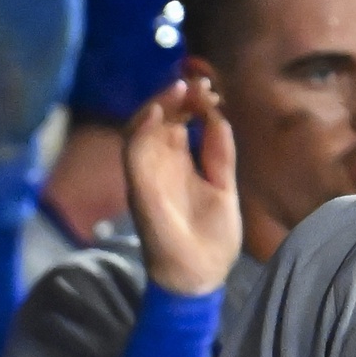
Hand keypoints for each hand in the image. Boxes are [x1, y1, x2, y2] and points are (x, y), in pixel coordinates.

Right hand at [126, 78, 240, 295]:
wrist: (201, 275)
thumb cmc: (211, 236)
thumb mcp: (223, 187)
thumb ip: (219, 153)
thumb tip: (218, 116)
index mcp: (180, 163)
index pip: (177, 120)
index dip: (189, 100)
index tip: (207, 86)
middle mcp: (160, 164)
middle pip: (158, 117)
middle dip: (174, 95)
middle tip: (195, 81)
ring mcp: (147, 174)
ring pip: (140, 127)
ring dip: (156, 105)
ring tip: (178, 89)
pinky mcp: (139, 187)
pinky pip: (132, 152)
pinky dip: (141, 129)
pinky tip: (157, 113)